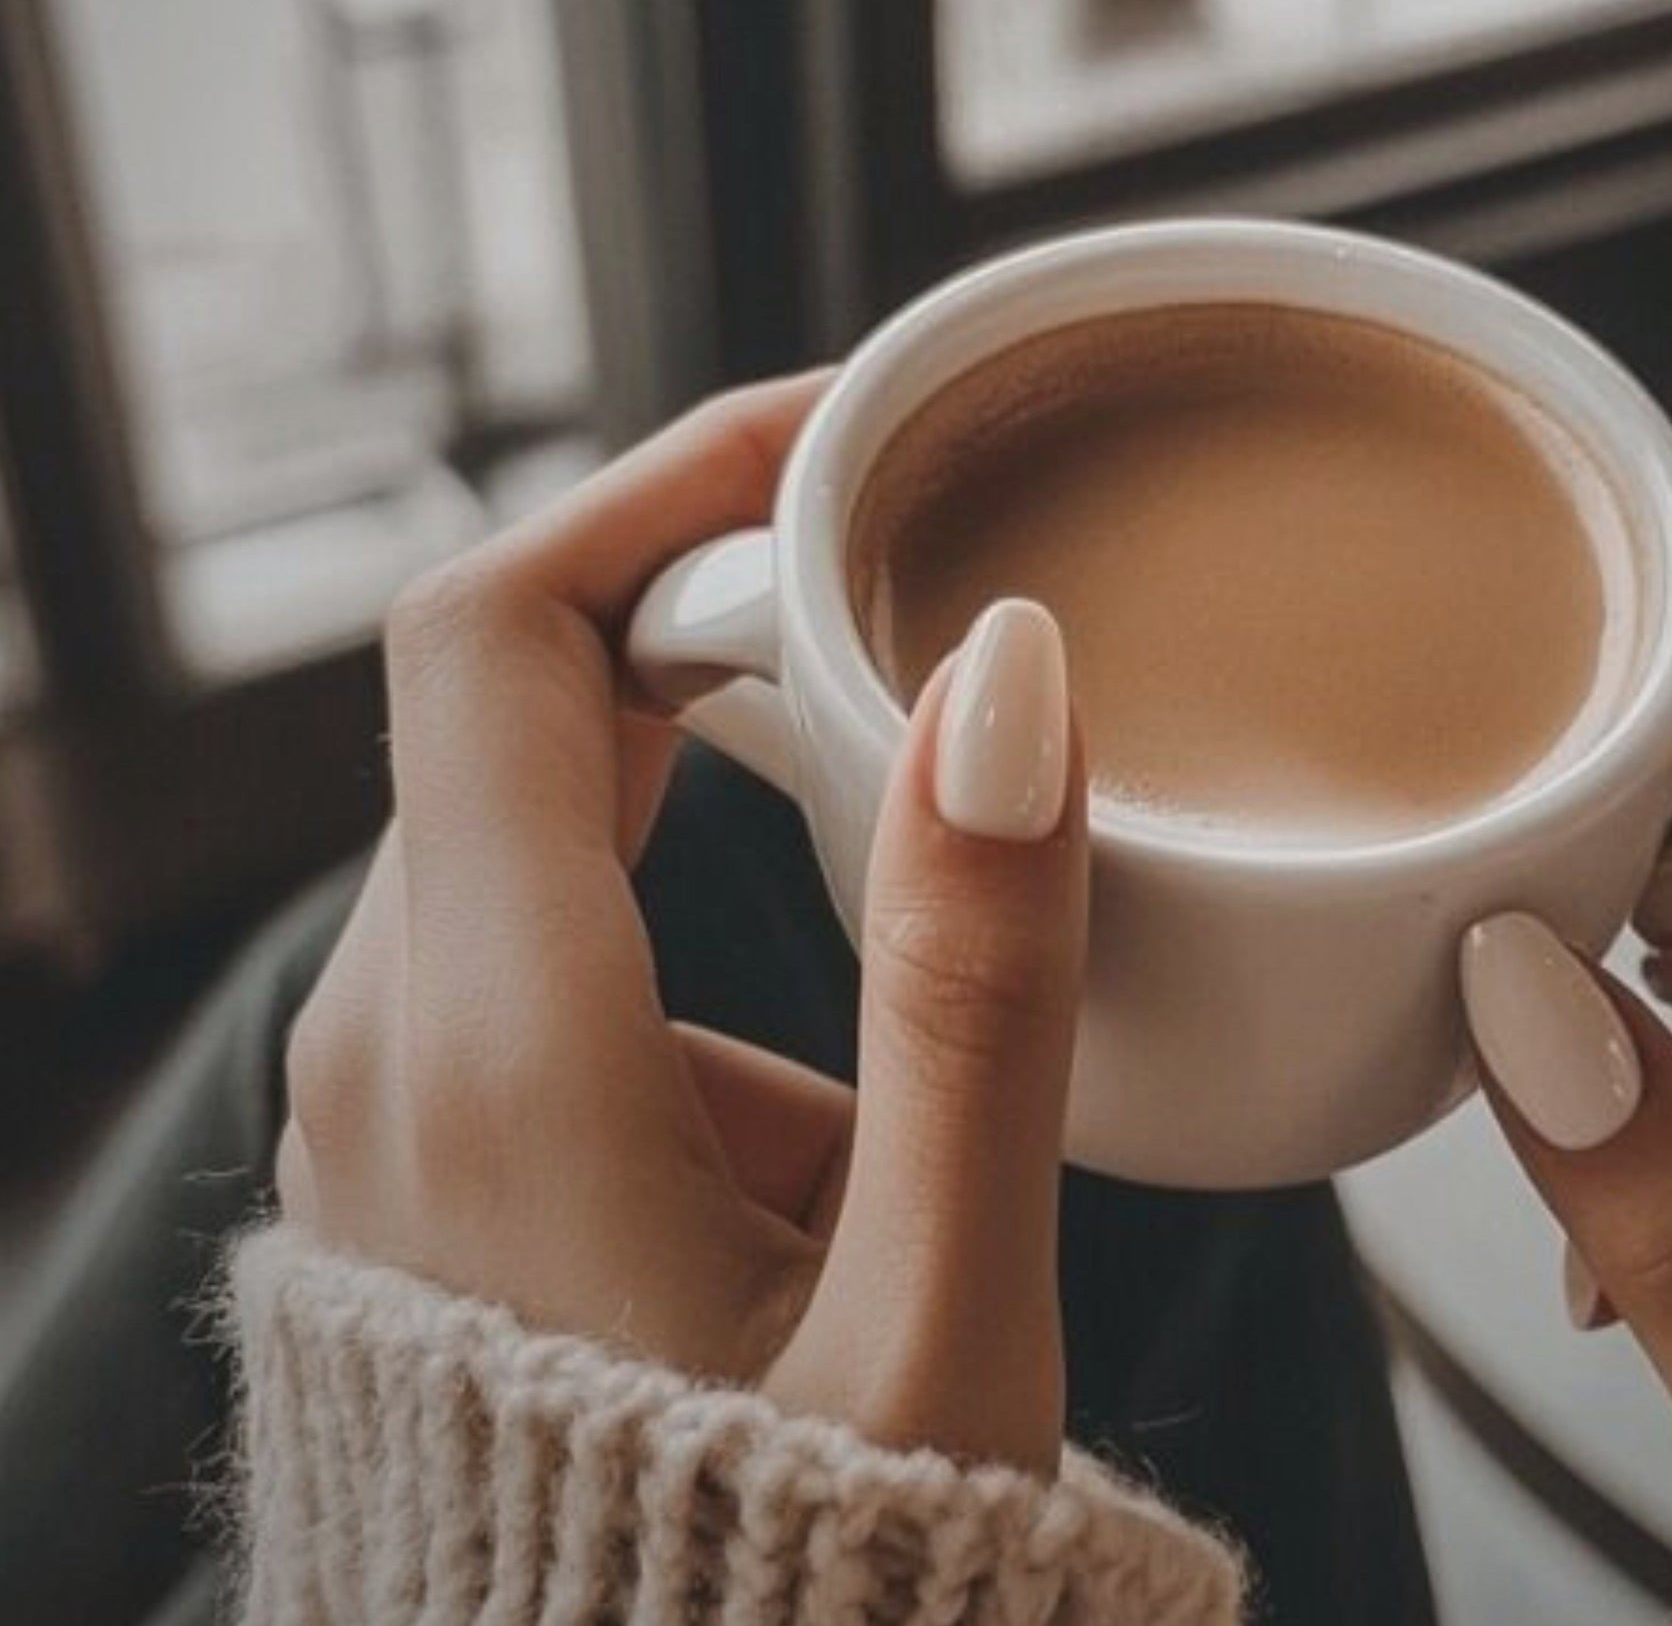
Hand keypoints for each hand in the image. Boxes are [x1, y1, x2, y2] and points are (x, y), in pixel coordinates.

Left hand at [276, 377, 1087, 1471]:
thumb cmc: (788, 1599)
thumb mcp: (939, 1311)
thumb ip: (979, 989)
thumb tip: (1003, 683)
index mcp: (499, 1046)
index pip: (498, 631)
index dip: (657, 486)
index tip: (828, 439)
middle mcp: (395, 1049)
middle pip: (523, 708)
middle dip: (720, 628)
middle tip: (911, 598)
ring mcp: (391, 1114)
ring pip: (548, 845)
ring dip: (724, 814)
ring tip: (921, 904)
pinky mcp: (433, 1168)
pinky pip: (544, 974)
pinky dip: (690, 960)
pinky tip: (831, 1137)